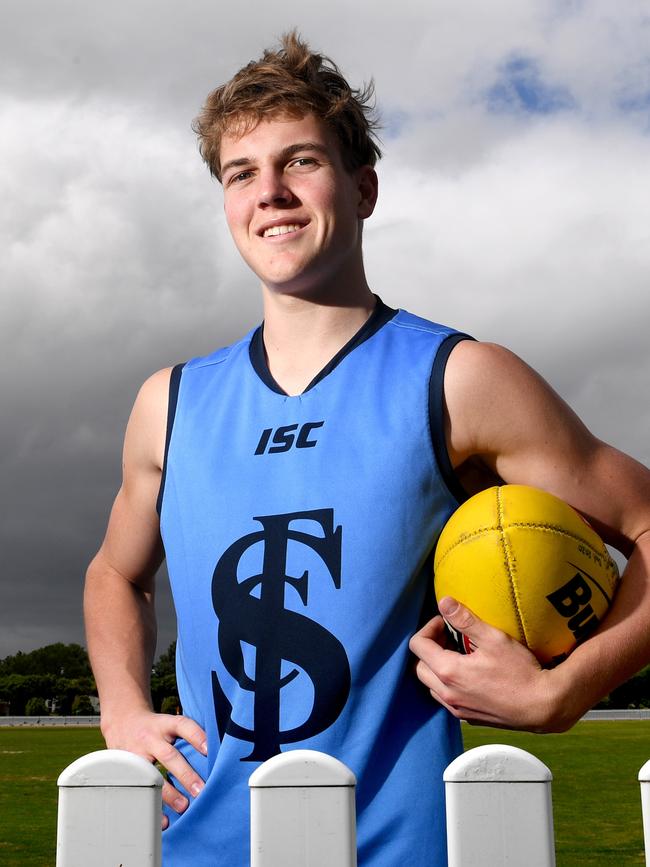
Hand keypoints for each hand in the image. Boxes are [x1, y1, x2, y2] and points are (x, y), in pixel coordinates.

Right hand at [101, 708, 207, 828]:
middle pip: (169, 756)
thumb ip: (186, 734)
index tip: (209, 749)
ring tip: (184, 806)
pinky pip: (139, 790)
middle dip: (185, 774)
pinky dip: (151, 806)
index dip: (196, 735)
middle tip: (200, 790)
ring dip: (169, 793)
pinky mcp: (128, 770)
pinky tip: (162, 819)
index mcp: (164, 724)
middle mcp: (151, 738)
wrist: (122, 721)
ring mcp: (137, 754)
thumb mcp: (168, 722)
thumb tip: (214, 754)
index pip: (182, 725)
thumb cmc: (155, 726)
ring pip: (153, 775)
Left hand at [409, 597, 571, 731]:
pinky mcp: (469, 718)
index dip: (429, 628)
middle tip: (450, 637)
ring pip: (431, 686)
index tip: (447, 622)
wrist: (543, 707)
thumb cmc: (520, 671)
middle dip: (430, 648)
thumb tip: (444, 602)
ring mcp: (457, 709)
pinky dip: (449, 684)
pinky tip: (470, 675)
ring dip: (437, 667)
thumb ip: (465, 620)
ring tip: (460, 654)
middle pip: (420, 667)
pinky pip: (447, 699)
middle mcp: (448, 694)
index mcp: (448, 672)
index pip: (418, 645)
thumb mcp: (493, 638)